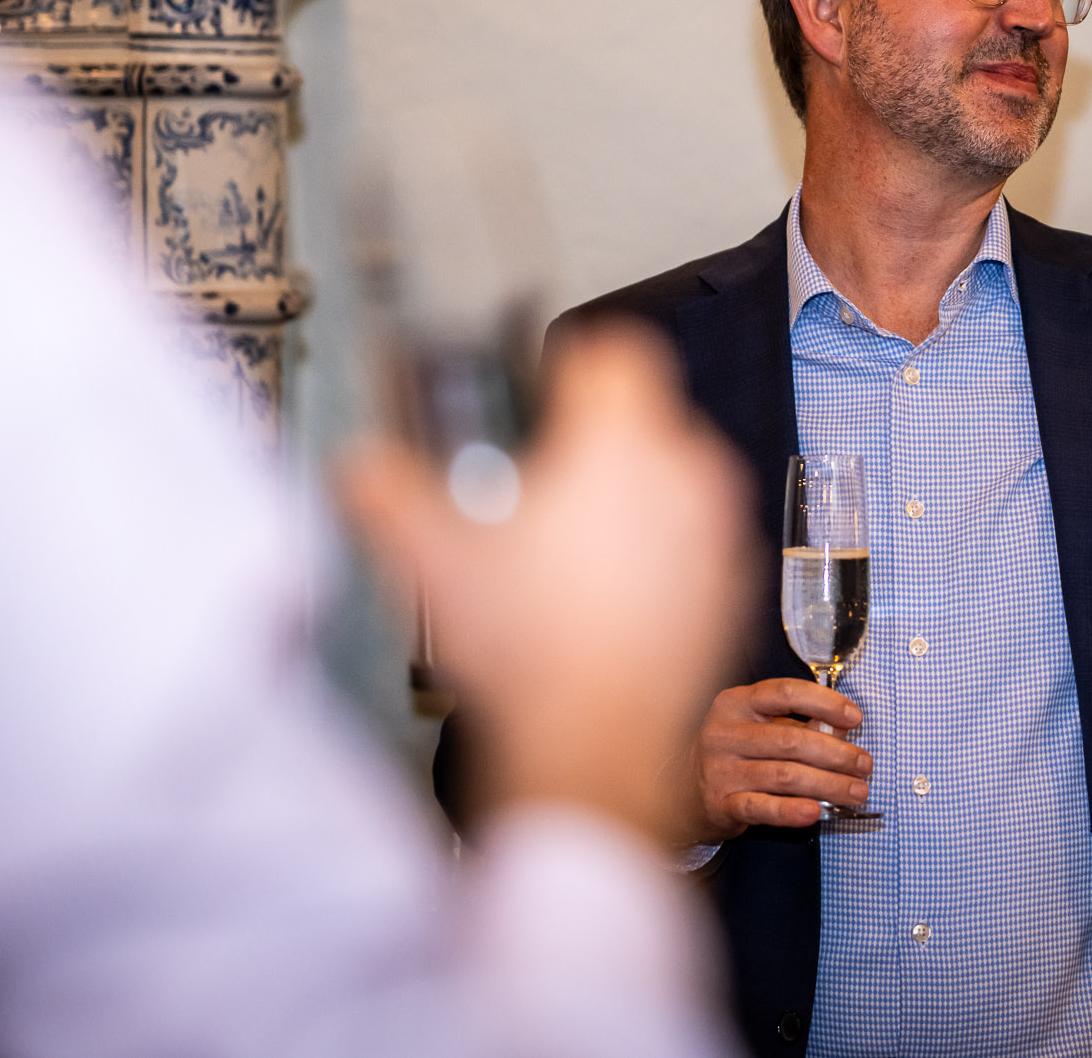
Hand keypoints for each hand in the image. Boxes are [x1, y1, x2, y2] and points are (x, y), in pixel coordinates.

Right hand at [341, 323, 751, 846]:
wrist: (592, 739)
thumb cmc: (524, 644)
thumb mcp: (428, 557)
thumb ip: (382, 493)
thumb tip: (359, 470)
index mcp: (618, 443)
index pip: (616, 353)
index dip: (575, 361)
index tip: (547, 389)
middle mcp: (683, 472)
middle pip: (646, 418)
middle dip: (598, 440)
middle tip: (543, 483)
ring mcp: (717, 529)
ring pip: (676, 478)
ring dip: (634, 494)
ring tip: (572, 546)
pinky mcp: (733, 584)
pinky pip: (697, 538)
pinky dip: (663, 549)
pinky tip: (609, 593)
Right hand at [688, 677, 871, 837]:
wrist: (682, 792)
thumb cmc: (734, 753)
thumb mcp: (759, 727)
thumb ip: (797, 724)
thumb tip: (843, 729)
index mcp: (736, 703)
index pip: (785, 692)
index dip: (825, 702)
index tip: (855, 717)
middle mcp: (725, 733)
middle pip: (791, 740)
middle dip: (836, 753)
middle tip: (864, 765)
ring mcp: (719, 770)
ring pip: (784, 775)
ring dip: (827, 784)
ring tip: (856, 791)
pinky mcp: (719, 804)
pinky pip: (761, 808)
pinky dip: (791, 811)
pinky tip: (816, 812)